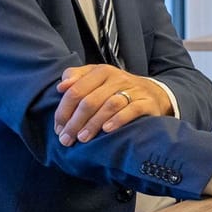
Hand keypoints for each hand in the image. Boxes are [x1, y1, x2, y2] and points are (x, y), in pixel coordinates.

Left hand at [54, 65, 170, 144]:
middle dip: (75, 122)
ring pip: (109, 105)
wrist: (154, 93)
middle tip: (66, 139)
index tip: (58, 128)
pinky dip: (118, 120)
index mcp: (101, 72)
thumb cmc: (117, 89)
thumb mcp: (96, 78)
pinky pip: (132, 110)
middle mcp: (117, 78)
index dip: (64, 110)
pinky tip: (106, 130)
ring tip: (82, 138)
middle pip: (90, 100)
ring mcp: (133, 90)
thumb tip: (61, 86)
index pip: (76, 90)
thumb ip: (76, 78)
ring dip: (93, 124)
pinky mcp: (147, 102)